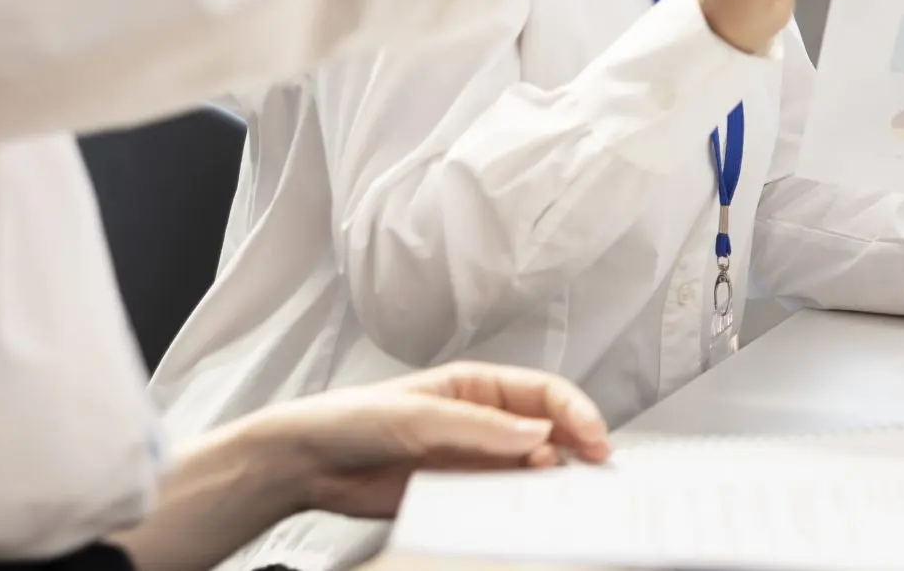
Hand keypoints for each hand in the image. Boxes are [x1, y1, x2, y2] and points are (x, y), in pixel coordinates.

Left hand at [255, 362, 609, 518]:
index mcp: (480, 388)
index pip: (544, 394)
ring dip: (549, 482)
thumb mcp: (421, 416)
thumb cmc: (357, 419)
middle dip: (576, 447)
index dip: (576, 413)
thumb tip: (541, 435)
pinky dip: (517, 508)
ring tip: (563, 498)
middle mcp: (484, 422)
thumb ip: (480, 428)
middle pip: (548, 431)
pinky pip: (498, 500)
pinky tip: (524, 515)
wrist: (307, 462)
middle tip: (596, 473)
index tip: (596, 440)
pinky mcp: (457, 494)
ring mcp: (473, 459)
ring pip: (529, 469)